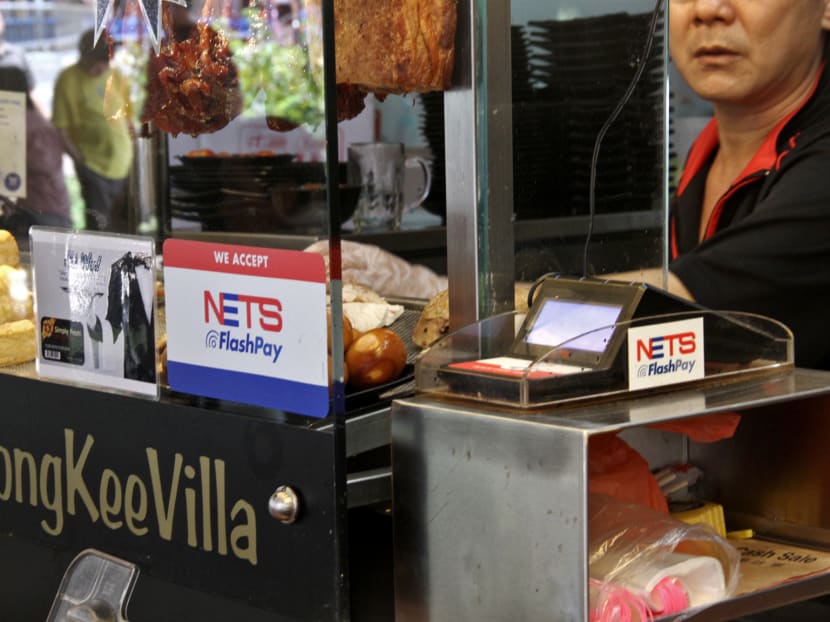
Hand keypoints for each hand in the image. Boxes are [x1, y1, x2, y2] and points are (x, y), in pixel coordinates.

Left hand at [304, 240, 446, 298]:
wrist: (421, 285)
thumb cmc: (395, 278)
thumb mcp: (372, 263)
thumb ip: (351, 265)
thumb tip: (323, 270)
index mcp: (362, 250)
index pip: (331, 245)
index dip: (312, 252)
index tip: (299, 260)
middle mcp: (366, 256)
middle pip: (332, 255)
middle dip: (313, 264)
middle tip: (299, 274)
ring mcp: (372, 269)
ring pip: (341, 267)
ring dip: (322, 275)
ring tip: (308, 283)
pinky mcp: (378, 283)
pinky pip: (355, 282)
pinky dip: (339, 286)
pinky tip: (328, 292)